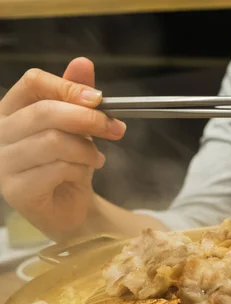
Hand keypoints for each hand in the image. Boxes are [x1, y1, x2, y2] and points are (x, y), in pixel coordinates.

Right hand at [0, 57, 126, 238]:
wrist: (70, 208)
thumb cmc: (69, 164)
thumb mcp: (78, 127)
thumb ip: (76, 96)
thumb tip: (83, 62)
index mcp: (12, 110)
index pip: (32, 83)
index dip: (68, 87)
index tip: (99, 99)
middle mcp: (0, 133)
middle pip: (44, 112)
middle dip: (87, 118)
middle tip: (115, 128)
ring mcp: (4, 162)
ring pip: (53, 142)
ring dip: (85, 150)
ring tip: (96, 158)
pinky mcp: (16, 189)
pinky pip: (56, 169)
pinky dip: (79, 170)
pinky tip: (83, 174)